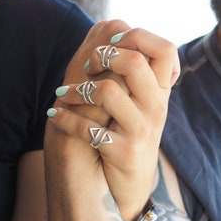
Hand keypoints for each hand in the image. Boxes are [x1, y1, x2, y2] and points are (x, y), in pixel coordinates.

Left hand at [46, 20, 179, 220]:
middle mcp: (156, 109)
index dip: (137, 37)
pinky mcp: (125, 153)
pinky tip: (55, 117)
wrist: (134, 183)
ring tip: (63, 94)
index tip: (113, 44)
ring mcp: (142, 131)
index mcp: (160, 94)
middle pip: (134, 63)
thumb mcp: (141, 106)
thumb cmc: (132, 137)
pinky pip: (89, 128)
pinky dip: (64, 119)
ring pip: (107, 92)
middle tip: (88, 66)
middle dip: (103, 56)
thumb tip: (116, 39)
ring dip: (76, 90)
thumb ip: (135, 77)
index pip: (165, 50)